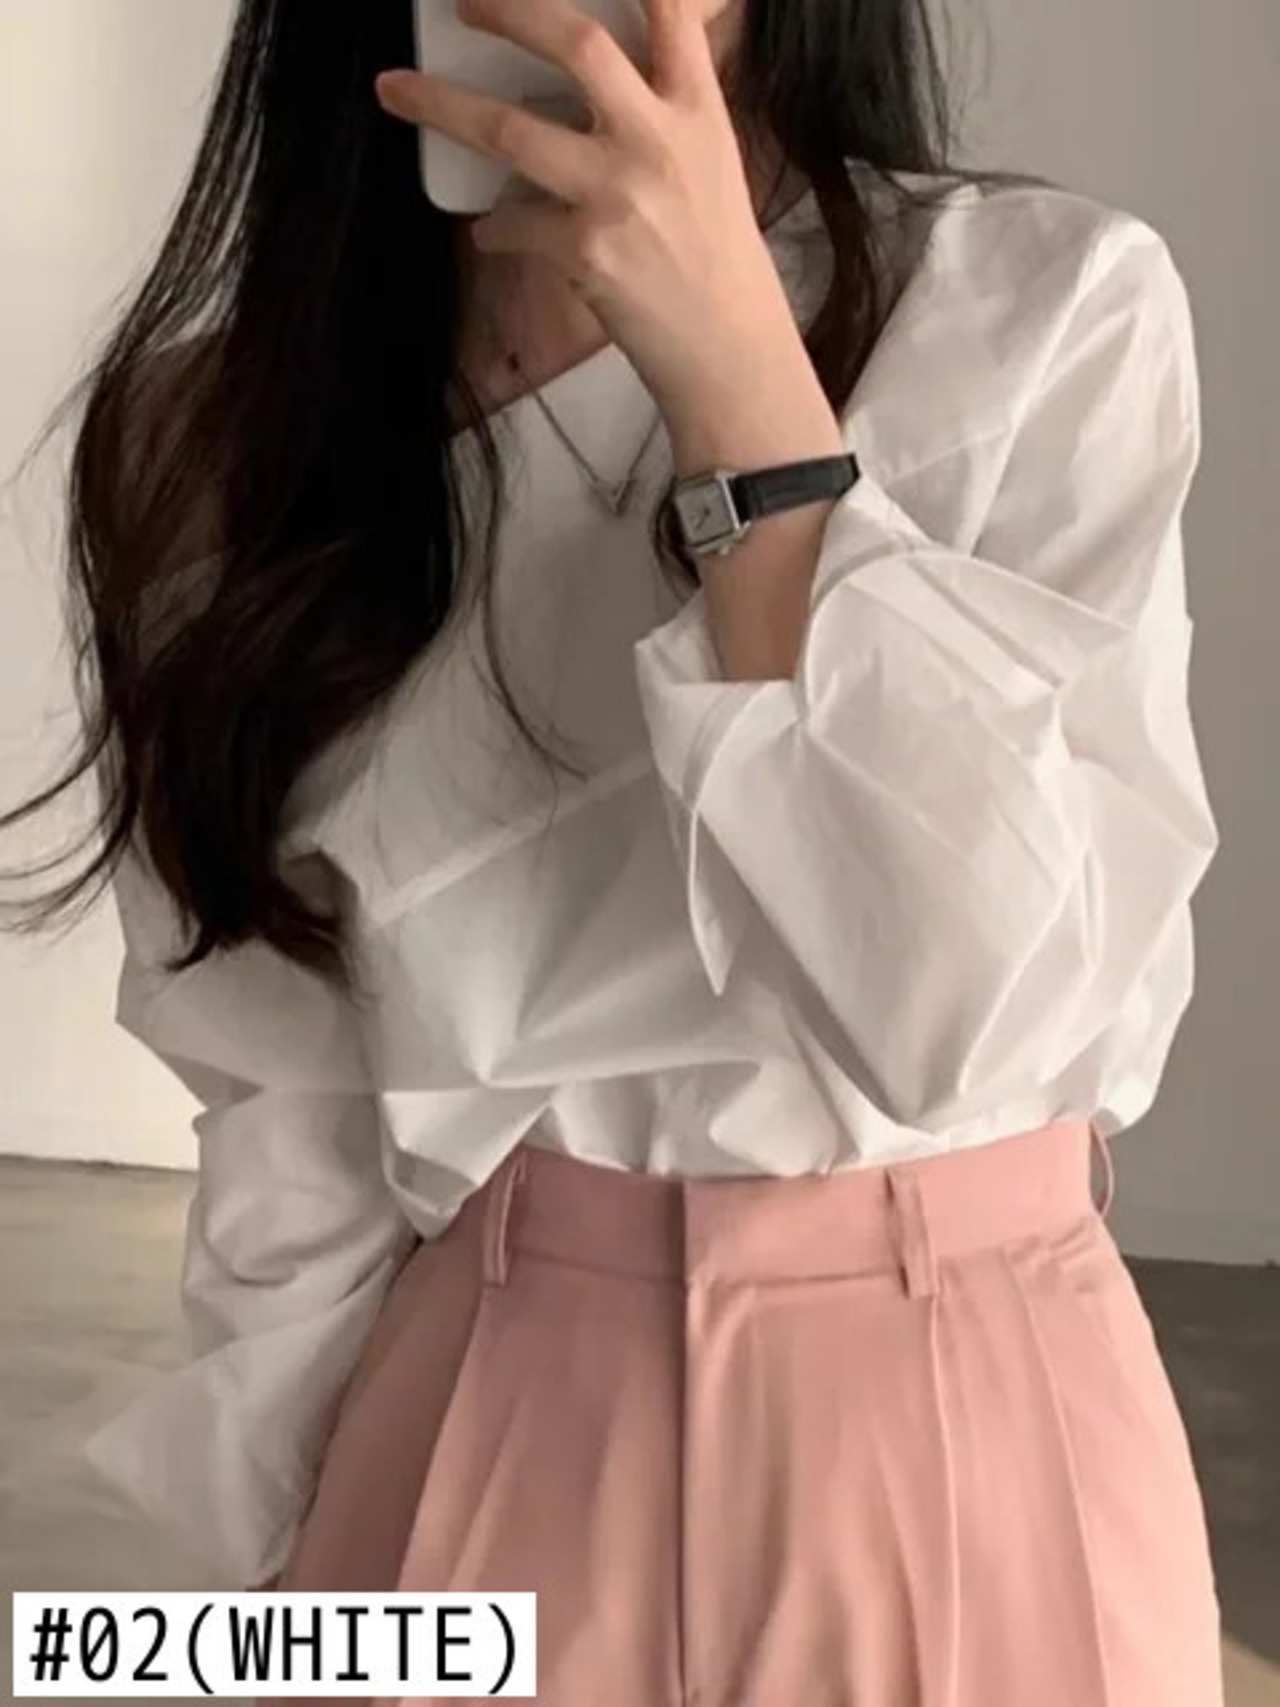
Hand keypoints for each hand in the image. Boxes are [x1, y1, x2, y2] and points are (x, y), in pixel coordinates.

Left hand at [373, 0, 816, 437]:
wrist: (729, 353)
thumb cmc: (719, 264)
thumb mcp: (714, 170)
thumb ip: (665, 119)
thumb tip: (600, 87)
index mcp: (698, 114)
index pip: (671, 13)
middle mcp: (659, 142)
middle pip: (575, 42)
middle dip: (508, 12)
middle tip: (462, 5)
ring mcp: (619, 196)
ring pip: (510, 130)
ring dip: (441, 106)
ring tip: (394, 91)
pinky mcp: (587, 252)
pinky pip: (512, 225)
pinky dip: (493, 229)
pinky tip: (491, 234)